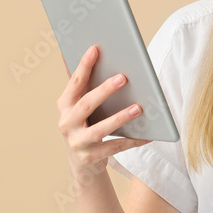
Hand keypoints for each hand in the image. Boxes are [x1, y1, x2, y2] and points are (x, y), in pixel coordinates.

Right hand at [56, 45, 151, 179]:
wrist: (81, 163)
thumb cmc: (85, 124)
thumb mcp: (80, 106)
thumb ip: (86, 85)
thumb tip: (94, 51)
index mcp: (64, 105)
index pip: (75, 82)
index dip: (84, 66)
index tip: (95, 49)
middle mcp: (66, 123)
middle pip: (86, 105)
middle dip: (104, 90)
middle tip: (123, 78)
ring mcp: (77, 142)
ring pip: (100, 130)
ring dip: (120, 118)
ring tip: (138, 108)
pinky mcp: (90, 157)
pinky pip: (115, 147)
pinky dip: (132, 140)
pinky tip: (148, 135)